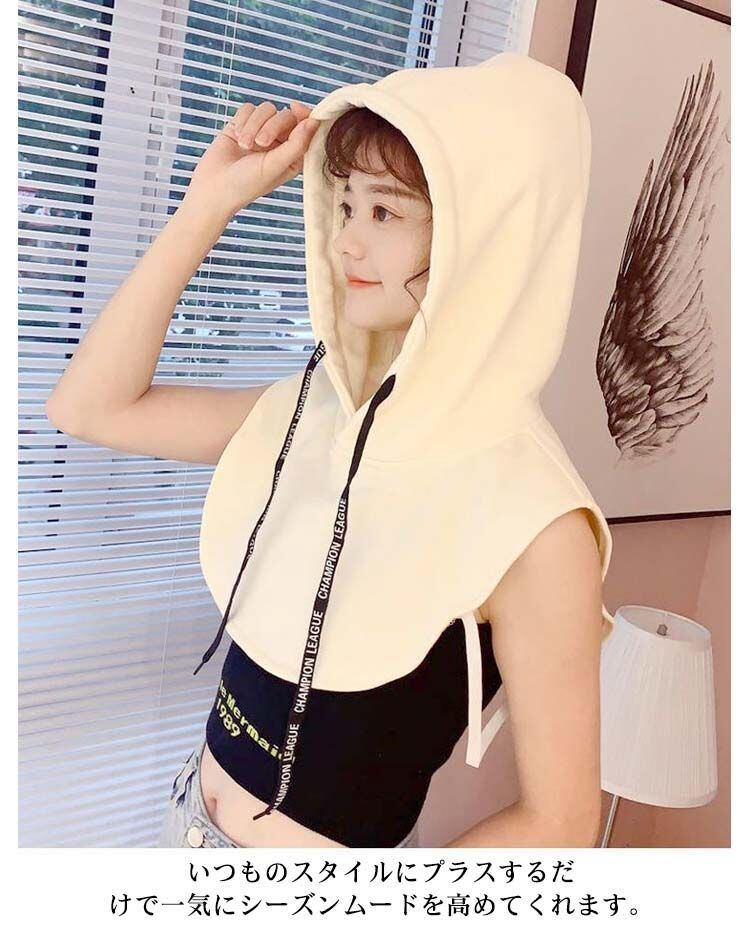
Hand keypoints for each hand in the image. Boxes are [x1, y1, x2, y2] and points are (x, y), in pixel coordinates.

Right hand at [185, 100, 320, 216]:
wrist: (214, 187)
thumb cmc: (247, 184)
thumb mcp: (276, 166)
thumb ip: (297, 144)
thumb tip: (314, 122)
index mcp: (293, 156)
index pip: (306, 128)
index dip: (304, 115)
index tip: (296, 109)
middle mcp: (279, 142)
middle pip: (285, 115)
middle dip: (271, 126)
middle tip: (261, 144)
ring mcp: (261, 132)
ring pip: (266, 109)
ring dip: (253, 125)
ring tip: (244, 145)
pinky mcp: (243, 125)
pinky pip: (249, 108)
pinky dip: (242, 121)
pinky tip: (236, 137)